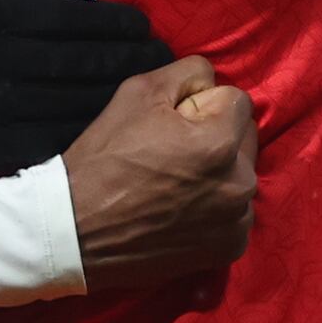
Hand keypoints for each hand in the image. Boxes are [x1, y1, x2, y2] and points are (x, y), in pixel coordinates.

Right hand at [0, 0, 167, 173]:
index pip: (63, 17)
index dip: (110, 23)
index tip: (143, 26)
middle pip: (72, 61)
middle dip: (124, 61)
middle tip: (164, 59)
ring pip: (62, 103)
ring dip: (112, 99)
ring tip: (147, 93)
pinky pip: (36, 141)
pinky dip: (77, 135)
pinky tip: (107, 129)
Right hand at [62, 57, 255, 290]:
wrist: (76, 231)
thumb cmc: (105, 158)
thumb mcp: (139, 91)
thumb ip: (189, 73)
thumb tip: (212, 81)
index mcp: (220, 143)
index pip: (237, 101)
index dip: (203, 105)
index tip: (173, 124)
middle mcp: (239, 185)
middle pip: (245, 140)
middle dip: (218, 137)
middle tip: (173, 153)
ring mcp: (237, 222)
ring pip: (241, 177)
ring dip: (220, 174)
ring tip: (175, 185)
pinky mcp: (229, 249)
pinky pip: (235, 213)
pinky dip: (216, 209)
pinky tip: (182, 211)